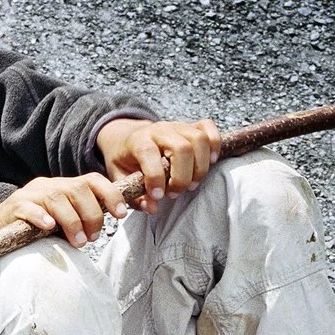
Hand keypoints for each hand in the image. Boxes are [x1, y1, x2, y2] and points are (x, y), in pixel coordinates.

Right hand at [0, 172, 129, 260]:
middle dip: (92, 214)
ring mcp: (29, 195)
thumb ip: (79, 221)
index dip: (110, 194)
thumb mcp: (60, 226)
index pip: (92, 180)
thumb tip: (105, 226)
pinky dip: (41, 216)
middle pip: (78, 189)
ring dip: (72, 221)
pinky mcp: (12, 208)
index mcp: (62, 188)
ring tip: (78, 241)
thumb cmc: (31, 233)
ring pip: (57, 198)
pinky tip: (49, 228)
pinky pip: (28, 207)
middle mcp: (47, 186)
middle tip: (92, 238)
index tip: (121, 214)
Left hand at [96, 116, 220, 206]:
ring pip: (199, 139)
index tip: (158, 196)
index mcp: (137, 140)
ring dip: (200, 167)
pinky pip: (209, 128)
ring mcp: (177, 126)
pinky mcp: (190, 127)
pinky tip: (209, 162)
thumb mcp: (120, 178)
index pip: (148, 152)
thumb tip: (152, 207)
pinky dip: (214, 145)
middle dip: (182, 177)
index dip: (155, 177)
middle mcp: (159, 130)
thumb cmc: (125, 160)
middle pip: (181, 148)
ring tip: (191, 184)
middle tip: (175, 193)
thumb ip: (133, 195)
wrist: (127, 138)